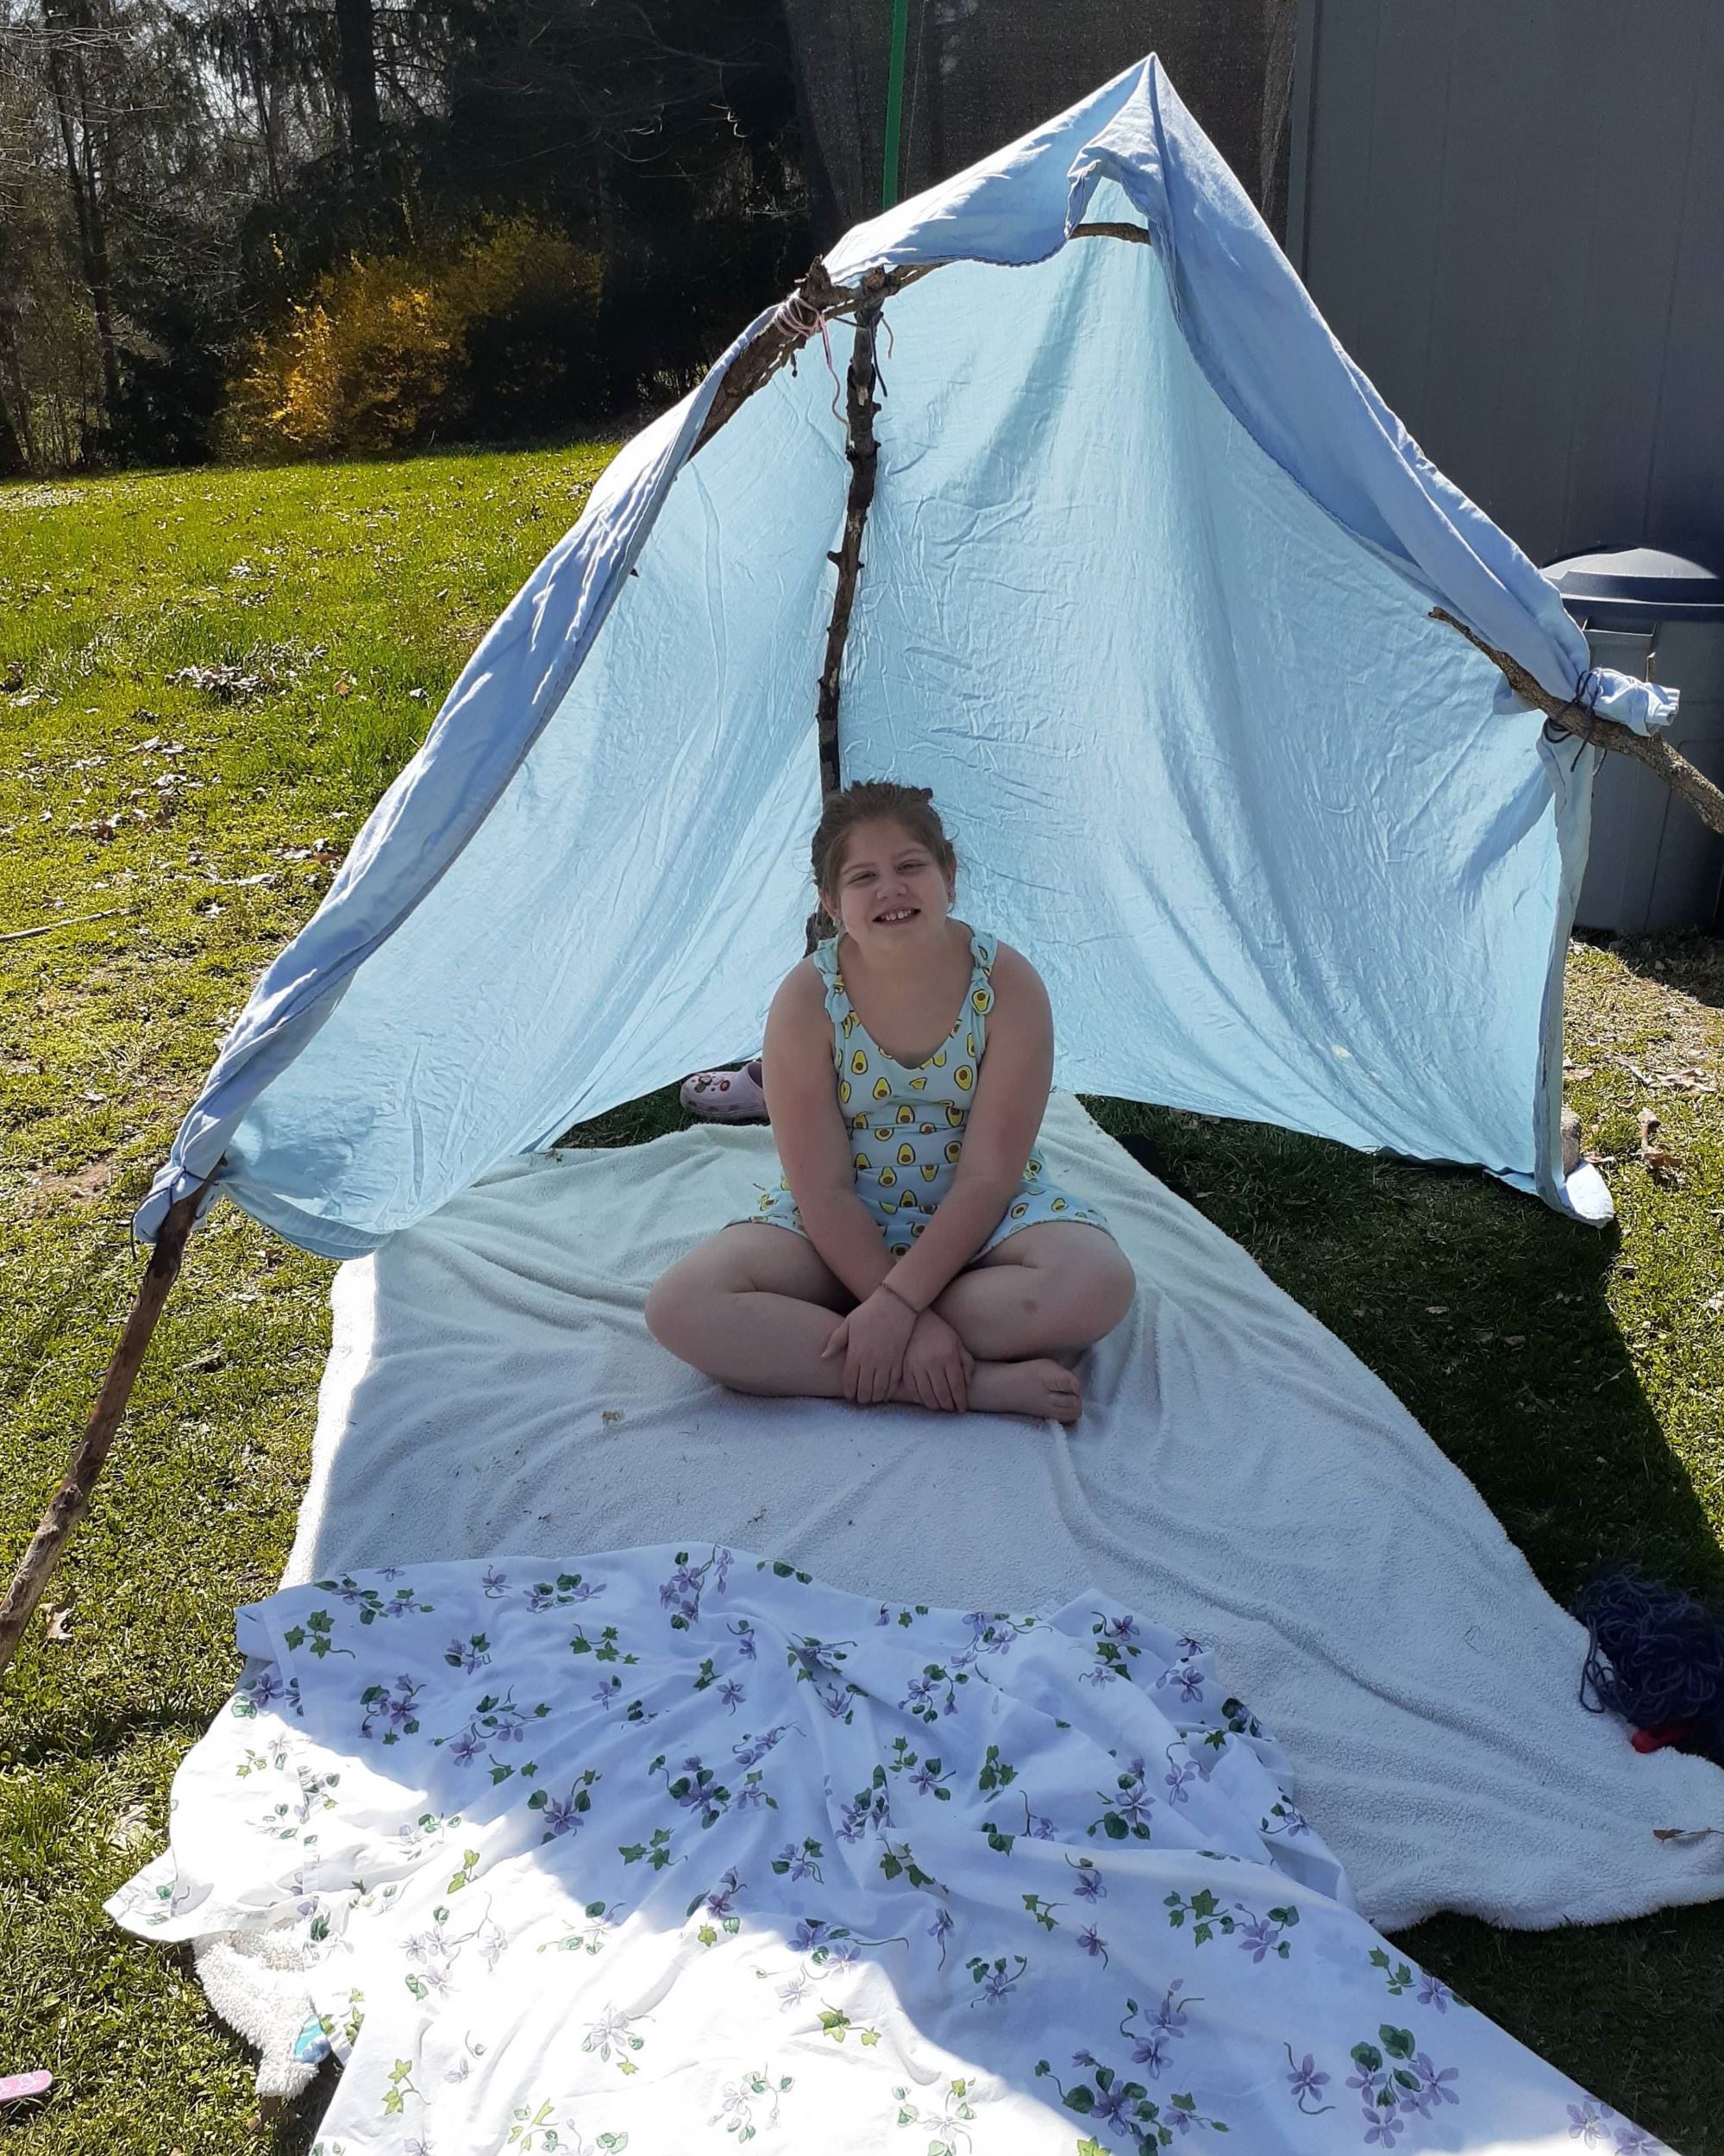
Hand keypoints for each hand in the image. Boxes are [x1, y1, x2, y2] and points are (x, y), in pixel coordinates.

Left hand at [821, 1284, 916, 1402]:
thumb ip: (835, 1341)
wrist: (896, 1304)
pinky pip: (893, 1383)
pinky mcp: (898, 1361)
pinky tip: (884, 1393)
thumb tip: (823, 1356)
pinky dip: (888, 1392)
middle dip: (861, 1398)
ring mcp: (886, 1362)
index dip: (848, 1391)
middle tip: (860, 1400)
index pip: (849, 1381)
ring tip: (871, 1398)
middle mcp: (870, 1361)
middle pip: (864, 1389)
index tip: (849, 1395)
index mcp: (856, 1353)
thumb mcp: (848, 1323)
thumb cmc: (869, 1312)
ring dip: (874, 1398)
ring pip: (879, 1390)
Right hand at [901, 1308, 974, 1413]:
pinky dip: (920, 1399)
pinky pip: (913, 1390)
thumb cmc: (941, 1332)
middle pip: (942, 1394)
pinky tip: (927, 1400)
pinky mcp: (905, 1368)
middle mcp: (932, 1363)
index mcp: (948, 1357)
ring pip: (927, 1396)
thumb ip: (966, 1362)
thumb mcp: (958, 1344)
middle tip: (952, 1409)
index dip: (960, 1401)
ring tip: (941, 1407)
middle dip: (949, 1406)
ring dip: (935, 1405)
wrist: (917, 1321)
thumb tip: (967, 1383)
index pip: (957, 1386)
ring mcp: (917, 1367)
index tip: (962, 1409)